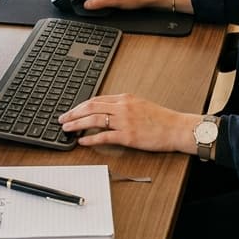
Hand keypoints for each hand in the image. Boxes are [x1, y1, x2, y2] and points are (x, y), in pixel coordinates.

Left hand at [58, 93, 198, 152]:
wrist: (176, 128)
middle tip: (62, 118)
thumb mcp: (140, 104)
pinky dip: (90, 138)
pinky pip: (104, 136)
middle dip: (74, 113)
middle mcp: (123, 107)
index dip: (81, 105)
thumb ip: (123, 105)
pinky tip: (82, 141)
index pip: (96, 99)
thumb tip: (105, 110)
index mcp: (125, 98)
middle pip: (91, 107)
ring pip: (94, 119)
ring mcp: (125, 121)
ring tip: (67, 128)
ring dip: (77, 124)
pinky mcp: (128, 136)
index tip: (72, 110)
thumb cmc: (161, 118)